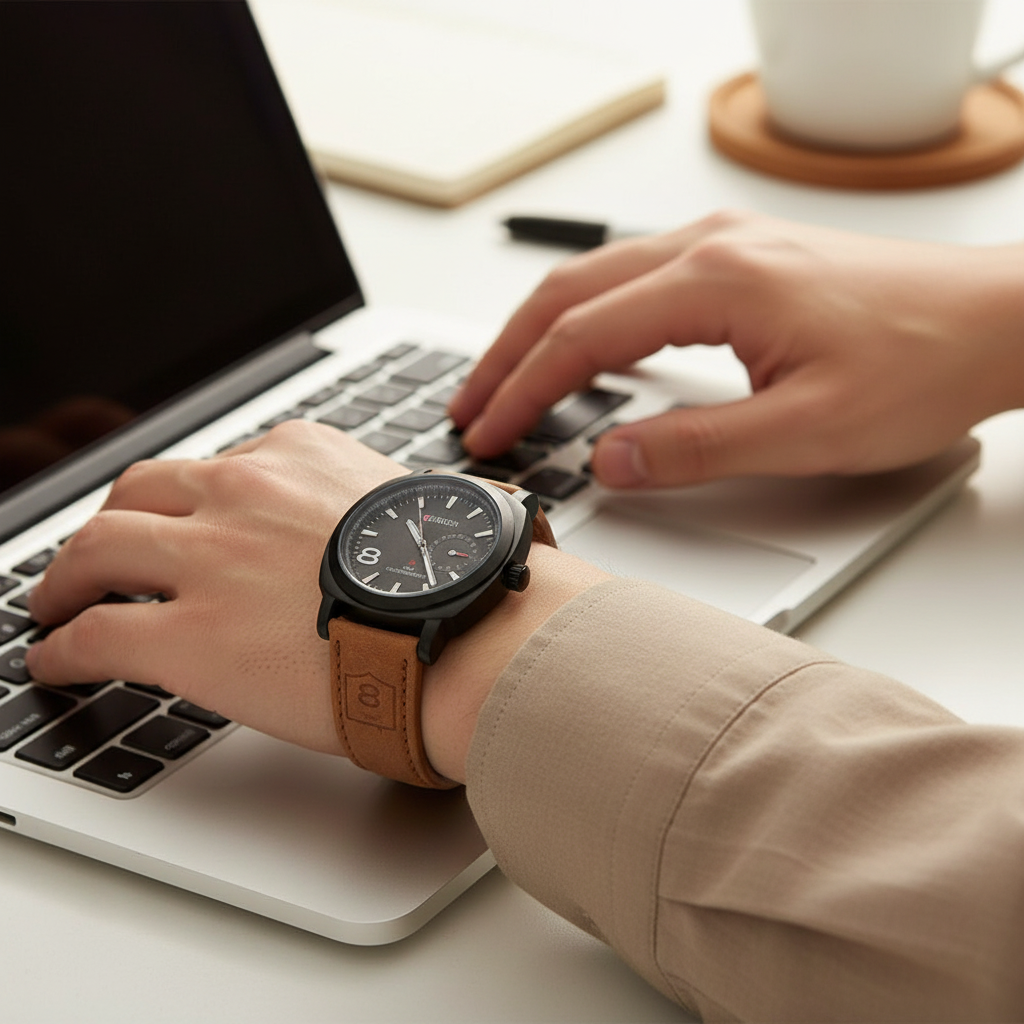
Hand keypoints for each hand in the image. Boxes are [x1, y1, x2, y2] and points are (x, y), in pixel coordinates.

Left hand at [25, 419, 607, 780]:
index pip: (220, 467)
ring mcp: (211, 560)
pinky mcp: (190, 636)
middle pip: (140, 490)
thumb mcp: (411, 507)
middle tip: (99, 554)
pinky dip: (62, 647)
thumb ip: (367, 507)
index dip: (190, 501)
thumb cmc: (462, 581)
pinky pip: (94, 633)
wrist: (473, 636)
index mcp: (300, 456)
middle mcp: (245, 493)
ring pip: (95, 548)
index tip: (184, 523)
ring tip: (54, 604)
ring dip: (63, 578)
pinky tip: (58, 660)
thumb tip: (372, 540)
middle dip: (112, 522)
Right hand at [450, 210, 1023, 486]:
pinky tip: (584, 349)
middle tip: (471, 405)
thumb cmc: (924, 362)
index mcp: (716, 281)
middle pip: (569, 294)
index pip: (582, 337)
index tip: (489, 432)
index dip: (524, 391)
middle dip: (507, 353)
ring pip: (597, 279)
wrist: (998, 319)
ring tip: (507, 380)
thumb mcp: (807, 431)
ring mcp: (724, 246)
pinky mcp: (741, 260)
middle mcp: (710, 247)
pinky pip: (635, 280)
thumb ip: (697, 449)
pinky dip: (588, 318)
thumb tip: (611, 462)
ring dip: (541, 330)